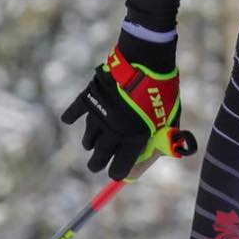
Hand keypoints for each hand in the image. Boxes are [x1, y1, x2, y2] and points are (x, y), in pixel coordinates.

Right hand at [61, 30, 180, 180]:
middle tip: (95, 165)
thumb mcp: (171, 119)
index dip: (117, 172)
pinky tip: (67, 120)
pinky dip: (71, 116)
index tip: (115, 174)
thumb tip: (169, 150)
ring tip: (91, 145)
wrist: (144, 64)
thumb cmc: (161, 92)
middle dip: (97, 164)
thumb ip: (167, 137)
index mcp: (133, 140)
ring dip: (90, 143)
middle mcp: (112, 132)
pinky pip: (75, 111)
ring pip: (88, 138)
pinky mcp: (89, 98)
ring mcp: (98, 115)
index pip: (120, 167)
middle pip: (99, 157)